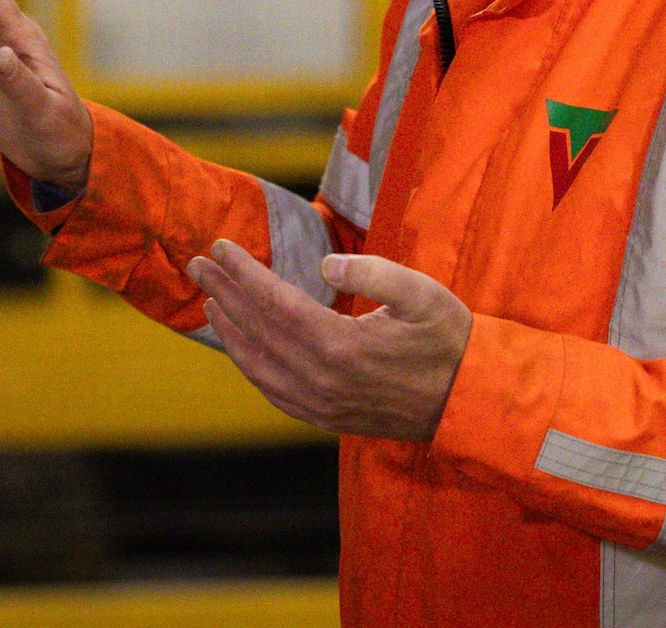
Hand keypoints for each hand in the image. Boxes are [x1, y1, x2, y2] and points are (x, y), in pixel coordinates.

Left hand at [186, 241, 473, 441]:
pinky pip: (273, 392)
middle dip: (224, 294)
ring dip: (230, 331)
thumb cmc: (448, 339)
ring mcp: (321, 404)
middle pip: (258, 332)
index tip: (221, 248)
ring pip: (258, 366)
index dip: (244, 274)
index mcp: (342, 347)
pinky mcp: (325, 418)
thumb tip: (325, 264)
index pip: (276, 304)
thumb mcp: (423, 294)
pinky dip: (250, 366)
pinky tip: (242, 348)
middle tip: (198, 264)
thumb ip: (375, 274)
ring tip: (211, 300)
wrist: (467, 401)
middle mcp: (322, 380)